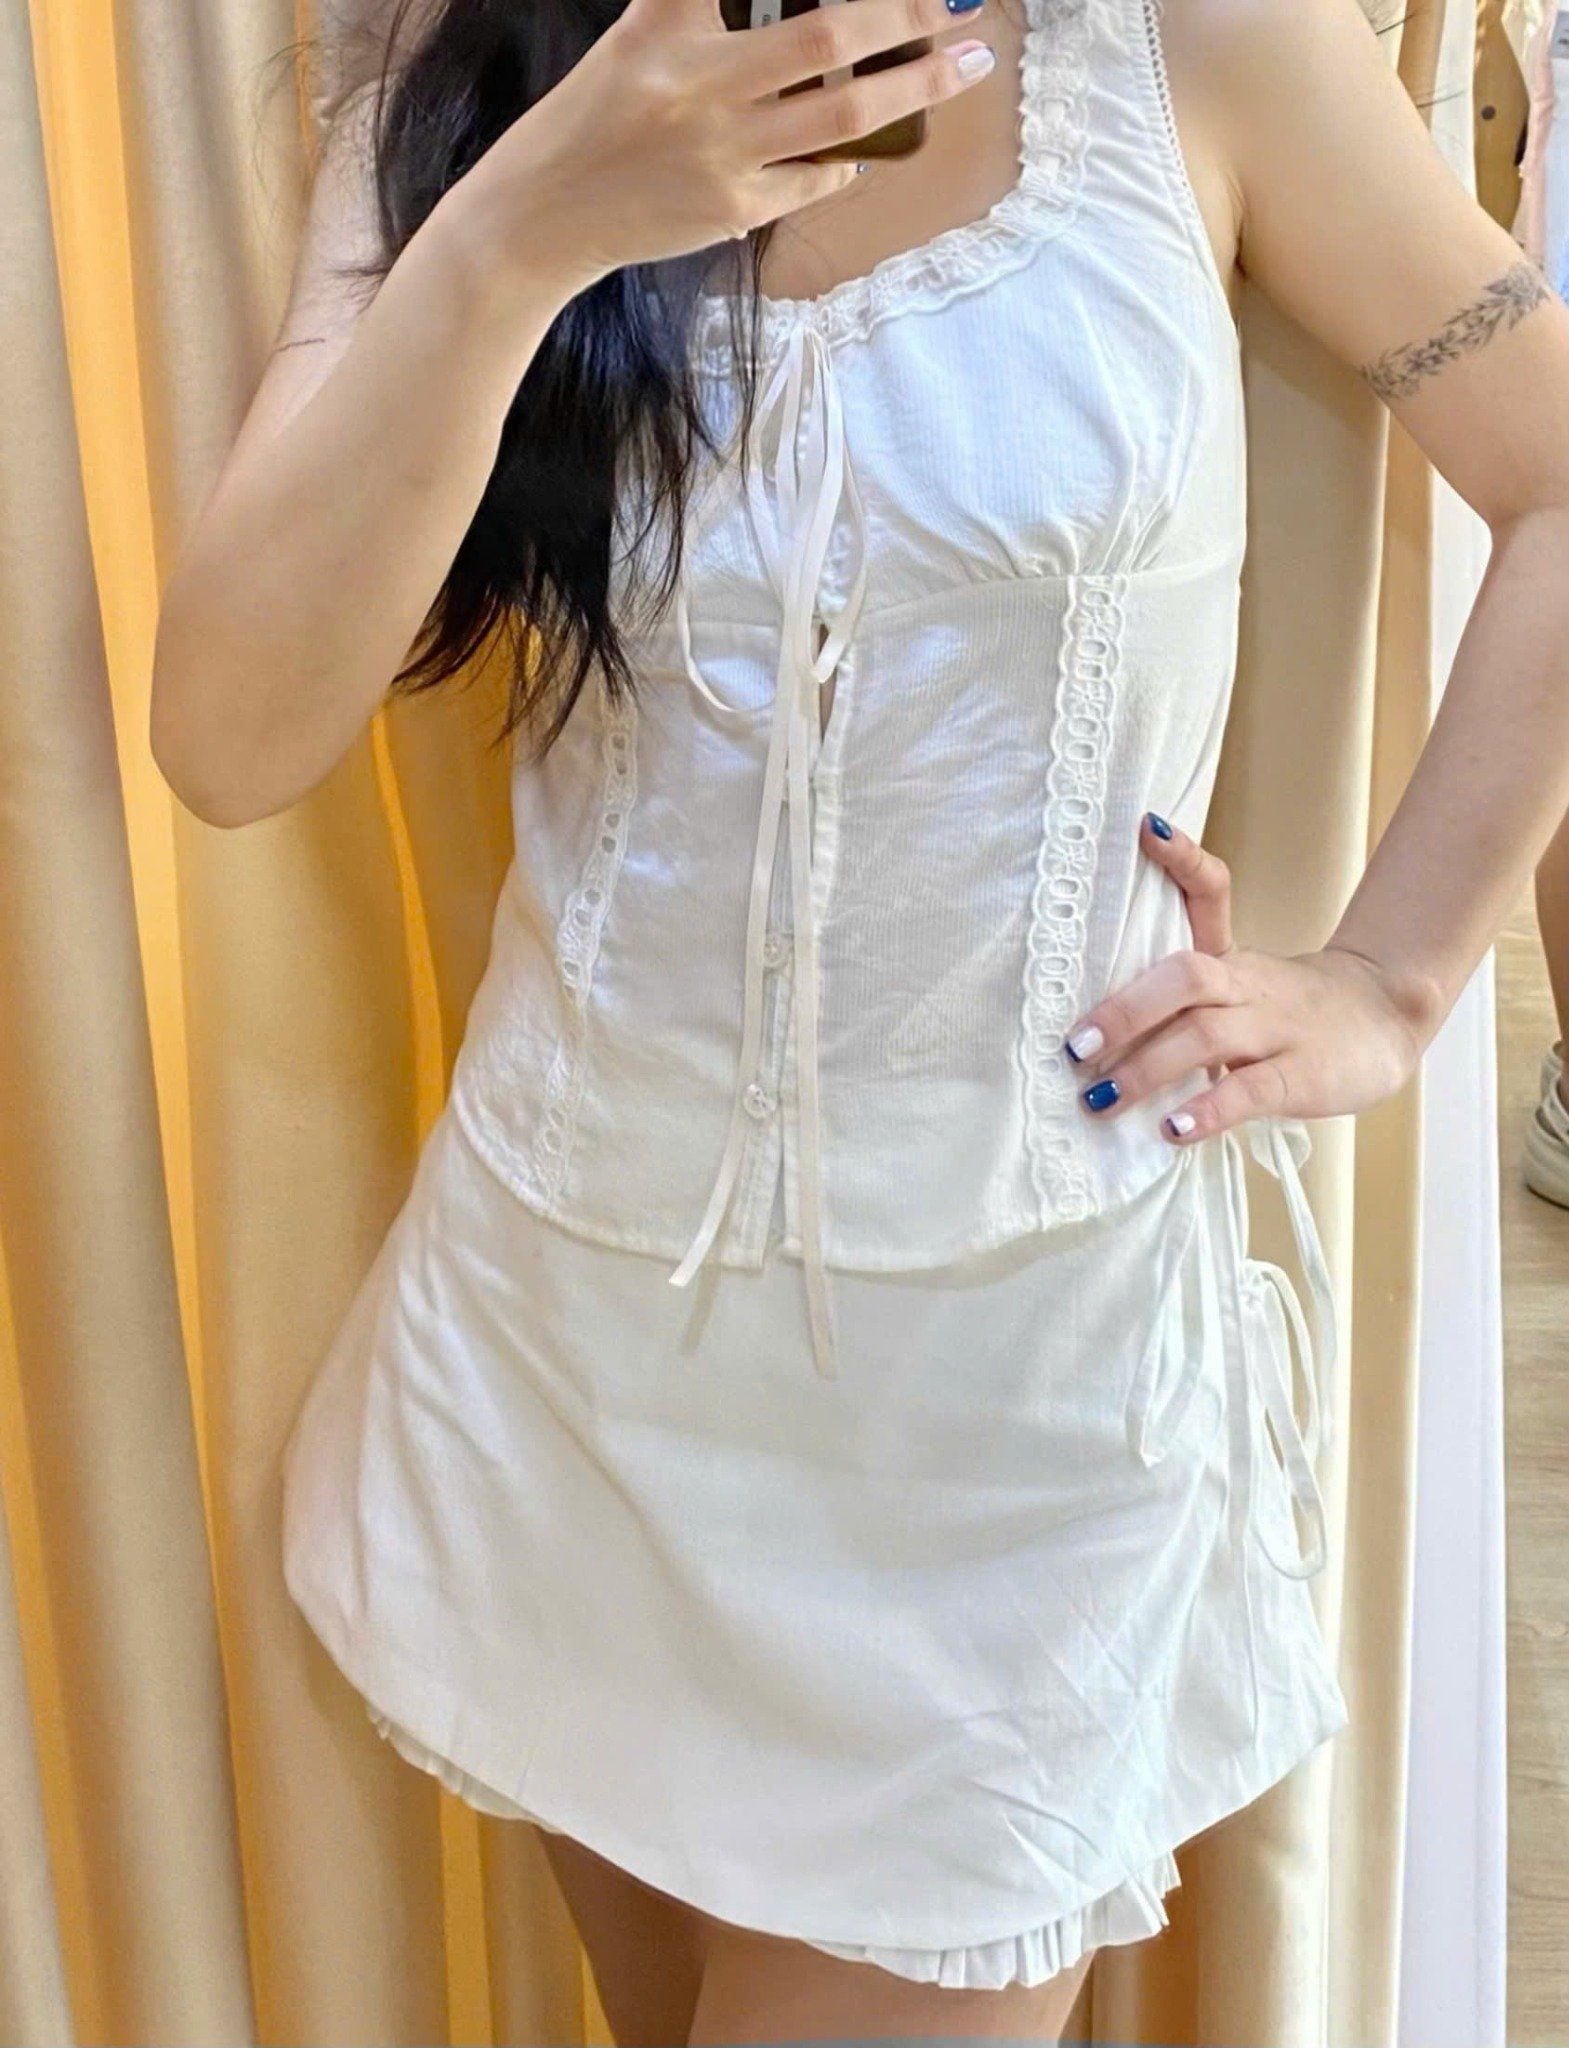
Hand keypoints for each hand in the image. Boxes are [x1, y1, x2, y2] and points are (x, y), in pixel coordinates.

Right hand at [445, 0, 996, 297]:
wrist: (543, 218)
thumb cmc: (593, 120)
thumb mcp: (639, 39)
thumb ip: (697, 8)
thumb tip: (796, 26)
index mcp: (669, 28)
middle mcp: (701, 85)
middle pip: (825, 40)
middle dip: (905, 13)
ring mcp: (724, 154)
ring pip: (843, 115)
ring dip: (915, 86)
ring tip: (966, 63)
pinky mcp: (734, 209)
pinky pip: (817, 178)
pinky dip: (851, 157)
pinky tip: (872, 143)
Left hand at [1062, 813, 1432, 1144]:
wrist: (1388, 1018)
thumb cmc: (1290, 1008)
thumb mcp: (1237, 981)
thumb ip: (1175, 991)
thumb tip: (1091, 1022)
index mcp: (1230, 958)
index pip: (1211, 893)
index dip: (1182, 860)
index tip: (1145, 829)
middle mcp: (1249, 986)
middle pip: (1185, 977)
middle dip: (1123, 1011)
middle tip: (1073, 1048)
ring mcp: (1277, 1029)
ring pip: (1206, 1036)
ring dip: (1146, 1069)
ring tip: (1100, 1098)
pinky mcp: (1303, 1076)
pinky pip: (1251, 1092)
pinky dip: (1207, 1111)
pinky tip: (1172, 1130)